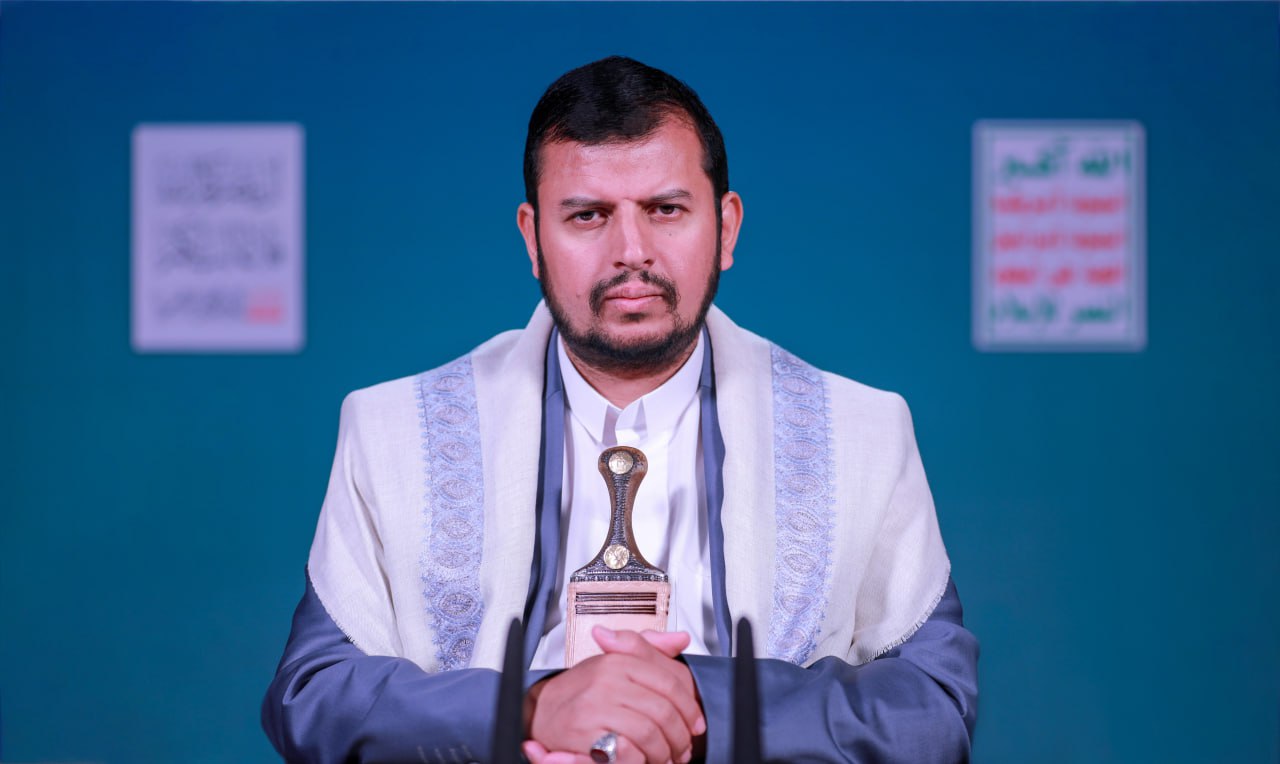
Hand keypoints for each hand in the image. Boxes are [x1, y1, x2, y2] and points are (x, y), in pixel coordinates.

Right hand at [524, 627, 705, 763]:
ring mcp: (595, 706)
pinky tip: (642, 760)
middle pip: (664, 712)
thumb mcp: (615, 661)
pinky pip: (627, 751)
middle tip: (682, 748)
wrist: (542, 711)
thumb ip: (648, 650)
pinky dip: (640, 760)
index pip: (670, 684)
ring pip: (649, 734)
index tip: (695, 724)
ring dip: (662, 753)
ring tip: (664, 757)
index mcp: (620, 660)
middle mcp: (607, 680)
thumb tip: (678, 639)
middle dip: (679, 737)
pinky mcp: (584, 732)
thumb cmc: (582, 690)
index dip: (689, 708)